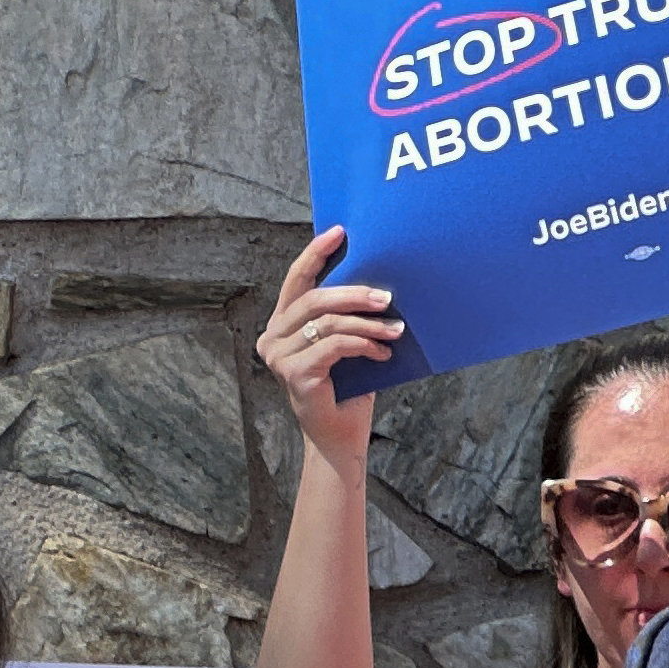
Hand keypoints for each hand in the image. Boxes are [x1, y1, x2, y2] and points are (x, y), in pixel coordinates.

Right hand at [254, 225, 404, 466]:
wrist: (340, 435)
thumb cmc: (346, 386)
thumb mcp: (345, 341)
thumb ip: (345, 314)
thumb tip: (376, 280)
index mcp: (282, 325)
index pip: (295, 281)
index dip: (315, 254)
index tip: (341, 232)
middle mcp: (272, 339)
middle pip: (313, 299)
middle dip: (354, 292)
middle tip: (387, 297)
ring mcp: (279, 359)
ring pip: (326, 322)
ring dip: (368, 323)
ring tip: (396, 330)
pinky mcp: (294, 376)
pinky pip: (335, 345)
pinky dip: (364, 345)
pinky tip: (382, 354)